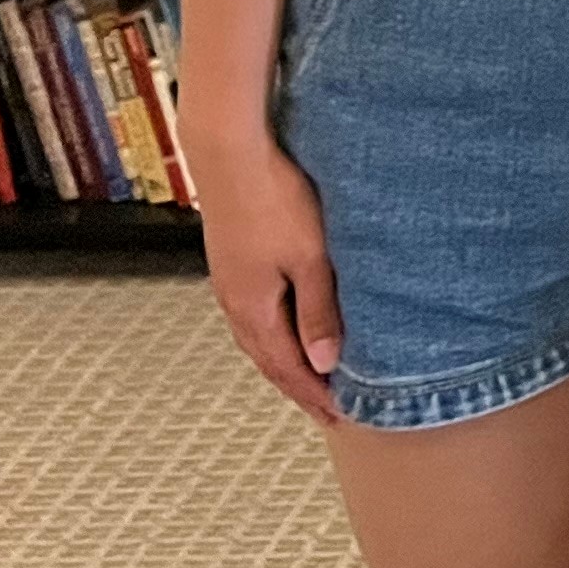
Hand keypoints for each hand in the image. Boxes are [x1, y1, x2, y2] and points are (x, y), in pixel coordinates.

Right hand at [195, 137, 344, 421]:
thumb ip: (318, 310)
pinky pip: (255, 311)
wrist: (231, 150)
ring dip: (285, 359)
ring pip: (259, 335)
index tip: (339, 417)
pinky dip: (275, 330)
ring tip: (310, 374)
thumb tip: (325, 363)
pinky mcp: (232, 258)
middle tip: (327, 409)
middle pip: (269, 357)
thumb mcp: (310, 257)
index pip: (287, 367)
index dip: (313, 395)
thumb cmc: (274, 197)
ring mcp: (230, 279)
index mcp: (253, 308)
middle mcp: (236, 301)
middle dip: (299, 386)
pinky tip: (287, 322)